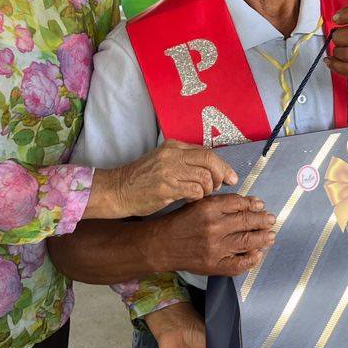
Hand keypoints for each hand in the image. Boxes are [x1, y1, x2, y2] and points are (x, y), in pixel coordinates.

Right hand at [92, 140, 238, 218]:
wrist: (117, 190)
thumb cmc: (142, 179)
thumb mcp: (163, 162)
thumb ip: (185, 162)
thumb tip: (213, 170)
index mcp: (173, 146)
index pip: (206, 152)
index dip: (222, 165)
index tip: (230, 177)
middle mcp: (172, 155)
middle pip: (210, 160)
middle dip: (222, 174)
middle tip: (223, 186)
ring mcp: (169, 170)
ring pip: (205, 177)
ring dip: (209, 189)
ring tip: (202, 196)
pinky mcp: (166, 187)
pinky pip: (195, 191)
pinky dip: (198, 198)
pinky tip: (191, 201)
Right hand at [152, 193, 274, 275]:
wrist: (161, 245)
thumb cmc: (180, 223)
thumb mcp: (199, 204)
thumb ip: (224, 203)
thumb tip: (252, 203)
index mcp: (209, 208)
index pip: (240, 204)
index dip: (253, 204)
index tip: (261, 205)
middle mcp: (214, 227)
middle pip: (247, 221)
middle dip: (263, 220)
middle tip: (271, 220)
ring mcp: (215, 248)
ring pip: (247, 241)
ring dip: (263, 238)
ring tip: (270, 235)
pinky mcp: (214, 265)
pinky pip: (240, 264)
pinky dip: (252, 259)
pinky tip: (257, 254)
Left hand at [328, 4, 347, 93]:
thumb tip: (341, 19)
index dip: (346, 14)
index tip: (337, 18)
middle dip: (338, 37)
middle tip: (338, 38)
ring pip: (345, 53)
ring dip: (337, 51)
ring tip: (340, 51)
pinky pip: (345, 68)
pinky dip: (335, 64)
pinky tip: (334, 61)